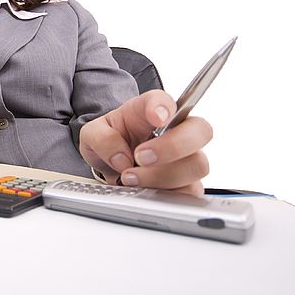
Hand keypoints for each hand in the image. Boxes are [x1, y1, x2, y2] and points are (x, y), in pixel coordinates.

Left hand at [78, 90, 212, 195]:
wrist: (112, 163)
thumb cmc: (111, 140)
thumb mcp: (94, 133)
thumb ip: (102, 138)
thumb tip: (121, 157)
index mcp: (153, 110)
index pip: (165, 100)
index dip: (164, 107)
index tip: (156, 117)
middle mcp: (177, 130)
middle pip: (201, 130)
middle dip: (171, 147)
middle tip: (140, 157)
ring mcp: (187, 157)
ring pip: (196, 165)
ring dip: (161, 176)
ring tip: (131, 178)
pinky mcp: (189, 183)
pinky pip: (190, 191)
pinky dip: (164, 194)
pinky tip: (145, 191)